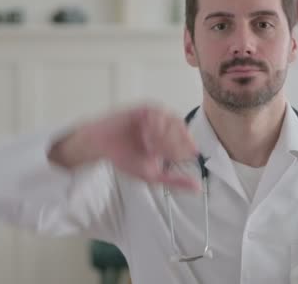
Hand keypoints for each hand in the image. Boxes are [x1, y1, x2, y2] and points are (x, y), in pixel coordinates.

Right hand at [50, 105, 199, 190]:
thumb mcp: (152, 174)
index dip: (184, 150)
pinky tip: (146, 135)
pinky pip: (157, 112)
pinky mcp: (143, 109)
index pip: (188, 141)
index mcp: (171, 140)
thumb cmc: (125, 158)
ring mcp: (155, 116)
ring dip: (164, 134)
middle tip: (160, 153)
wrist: (100, 146)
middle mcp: (166, 126)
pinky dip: (155, 124)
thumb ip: (175, 181)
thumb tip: (198, 188)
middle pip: (183, 129)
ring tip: (150, 146)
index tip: (171, 158)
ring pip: (172, 120)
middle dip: (174, 143)